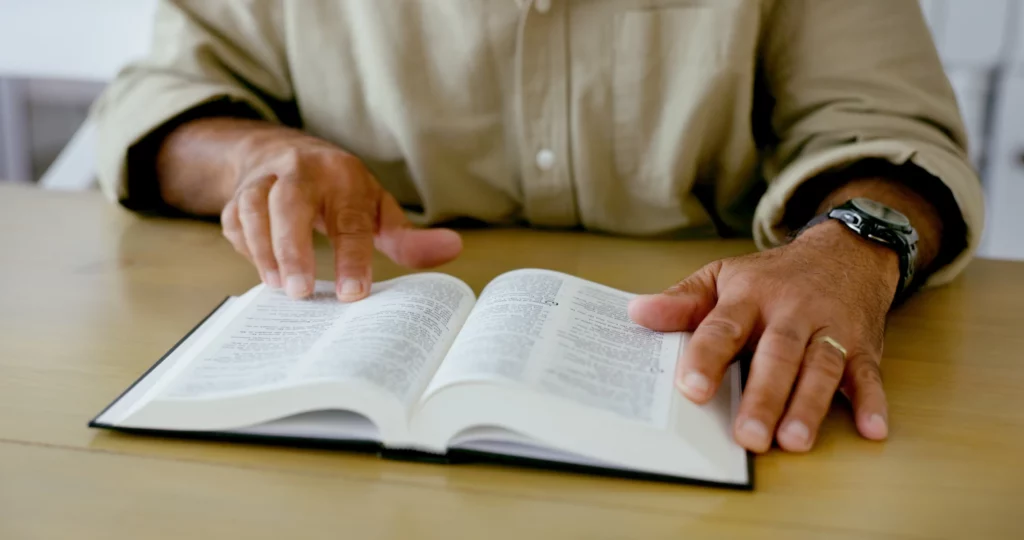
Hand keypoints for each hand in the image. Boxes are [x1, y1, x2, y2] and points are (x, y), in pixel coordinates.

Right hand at [219, 127, 461, 299]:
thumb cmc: (338, 190)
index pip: (349, 219)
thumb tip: (452, 249)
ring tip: (279, 289)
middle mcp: (301, 171)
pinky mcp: (236, 194)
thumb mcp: (376, 207)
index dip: (352, 258)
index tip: (353, 294)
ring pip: (253, 208)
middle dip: (293, 249)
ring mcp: (264, 180)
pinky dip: (243, 247)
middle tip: (301, 294)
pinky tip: (264, 273)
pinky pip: (232, 220)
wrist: (280, 150)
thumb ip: (407, 236)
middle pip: (290, 204)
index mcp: (344, 177)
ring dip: (263, 250)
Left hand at [628, 221, 899, 452]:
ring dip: (809, 405)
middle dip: (763, 396)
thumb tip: (636, 313)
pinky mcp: (862, 346)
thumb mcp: (723, 277)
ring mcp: (830, 329)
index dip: (707, 358)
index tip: (690, 389)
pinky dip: (873, 402)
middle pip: (777, 355)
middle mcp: (792, 312)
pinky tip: (872, 430)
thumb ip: (682, 302)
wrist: (844, 251)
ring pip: (821, 367)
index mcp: (750, 296)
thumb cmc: (773, 276)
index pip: (724, 327)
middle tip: (748, 436)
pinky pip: (869, 375)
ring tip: (793, 441)